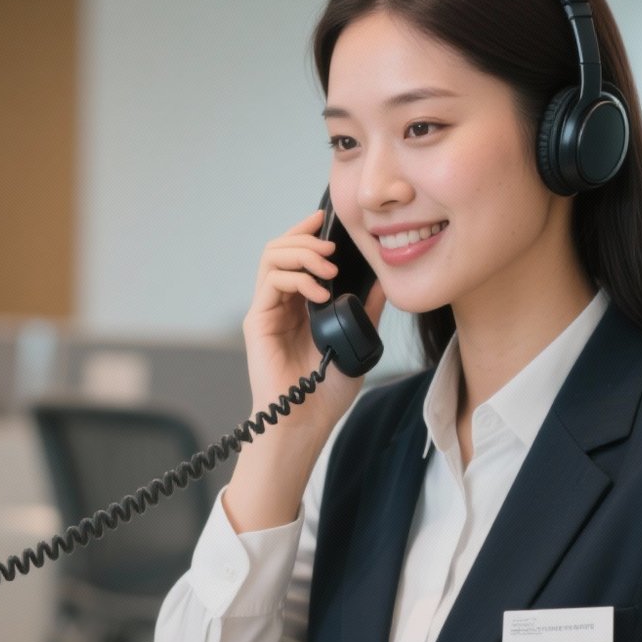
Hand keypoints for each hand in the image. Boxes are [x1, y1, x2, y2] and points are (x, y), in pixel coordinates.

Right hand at [222, 213, 386, 532]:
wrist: (306, 422)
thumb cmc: (326, 391)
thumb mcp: (358, 342)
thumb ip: (366, 310)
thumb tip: (383, 281)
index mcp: (300, 304)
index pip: (297, 254)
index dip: (308, 232)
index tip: (328, 219)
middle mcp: (280, 302)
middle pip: (280, 248)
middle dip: (306, 238)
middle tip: (332, 249)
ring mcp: (267, 310)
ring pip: (272, 257)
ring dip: (302, 253)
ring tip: (328, 267)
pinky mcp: (258, 322)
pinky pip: (271, 282)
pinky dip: (296, 277)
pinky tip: (319, 291)